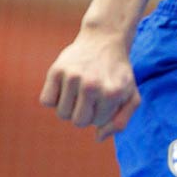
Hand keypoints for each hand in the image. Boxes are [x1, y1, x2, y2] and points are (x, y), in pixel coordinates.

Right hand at [39, 26, 140, 141]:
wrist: (104, 40)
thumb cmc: (118, 73)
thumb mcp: (130, 96)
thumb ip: (120, 122)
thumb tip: (98, 137)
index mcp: (113, 93)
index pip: (98, 123)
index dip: (101, 112)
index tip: (105, 97)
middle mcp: (92, 85)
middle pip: (78, 122)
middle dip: (84, 113)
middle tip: (91, 96)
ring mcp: (72, 77)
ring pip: (62, 114)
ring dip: (69, 106)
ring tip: (79, 90)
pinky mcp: (56, 70)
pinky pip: (46, 101)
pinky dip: (53, 98)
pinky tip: (65, 86)